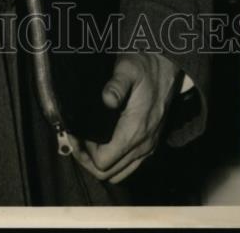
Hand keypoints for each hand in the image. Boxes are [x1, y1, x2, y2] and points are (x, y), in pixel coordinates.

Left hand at [69, 52, 181, 183]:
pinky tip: (100, 142)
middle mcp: (143, 144)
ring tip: (84, 143)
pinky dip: (113, 161)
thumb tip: (107, 100)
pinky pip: (129, 165)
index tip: (73, 135)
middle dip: (86, 160)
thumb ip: (117, 84)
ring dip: (99, 163)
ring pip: (119, 173)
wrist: (166, 66)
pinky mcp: (149, 144)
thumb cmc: (144, 67)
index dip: (83, 153)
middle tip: (74, 140)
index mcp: (135, 130)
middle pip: (108, 172)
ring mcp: (148, 147)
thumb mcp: (128, 68)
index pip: (104, 161)